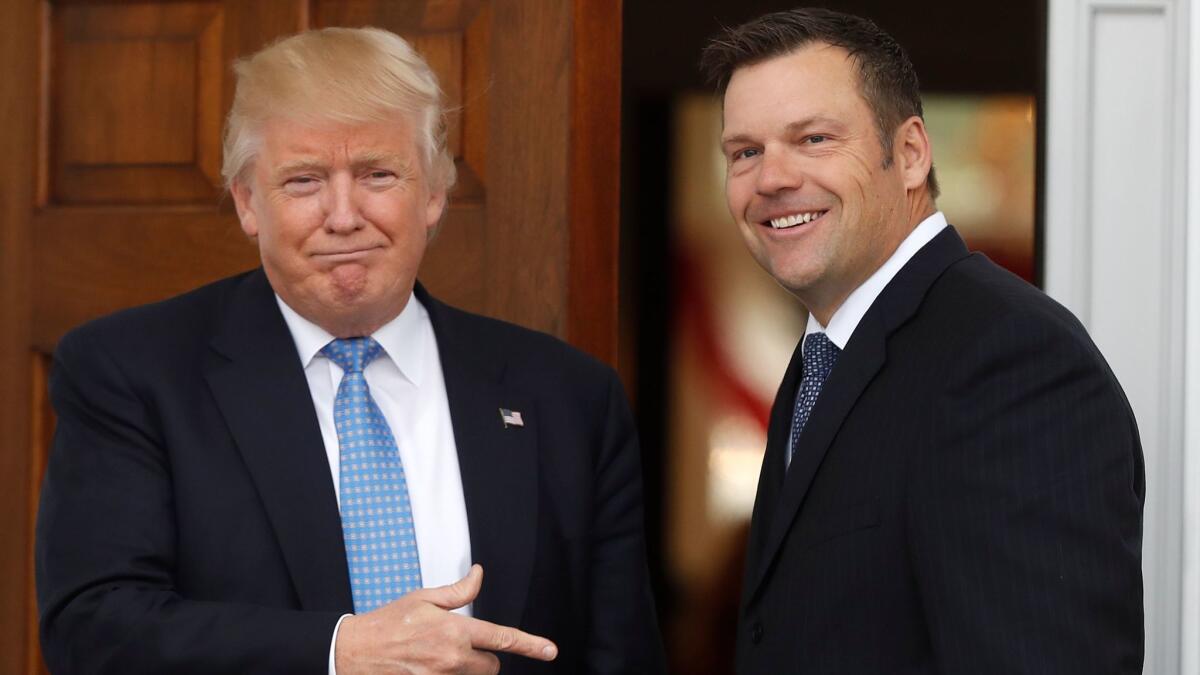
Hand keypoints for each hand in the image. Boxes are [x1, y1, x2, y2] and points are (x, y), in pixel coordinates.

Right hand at [334, 564, 557, 673]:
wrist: (355, 652)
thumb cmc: (388, 622)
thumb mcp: (424, 598)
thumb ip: (458, 591)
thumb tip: (479, 574)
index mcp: (454, 631)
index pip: (502, 638)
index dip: (530, 644)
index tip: (550, 650)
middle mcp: (452, 658)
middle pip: (491, 665)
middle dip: (484, 656)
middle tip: (459, 645)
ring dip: (466, 668)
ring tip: (439, 656)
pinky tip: (431, 666)